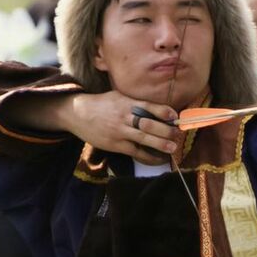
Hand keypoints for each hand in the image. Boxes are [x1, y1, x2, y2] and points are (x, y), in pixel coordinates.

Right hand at [68, 92, 183, 164]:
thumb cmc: (102, 104)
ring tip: (173, 148)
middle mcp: (124, 116)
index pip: (148, 106)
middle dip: (165, 130)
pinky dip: (148, 156)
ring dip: (160, 144)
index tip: (175, 116)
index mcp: (126, 102)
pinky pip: (135, 152)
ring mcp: (120, 131)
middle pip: (148, 124)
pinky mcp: (115, 145)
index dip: (163, 111)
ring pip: (143, 138)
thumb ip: (136, 101)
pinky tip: (158, 159)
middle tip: (178, 134)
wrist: (78, 114)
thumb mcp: (119, 96)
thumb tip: (158, 108)